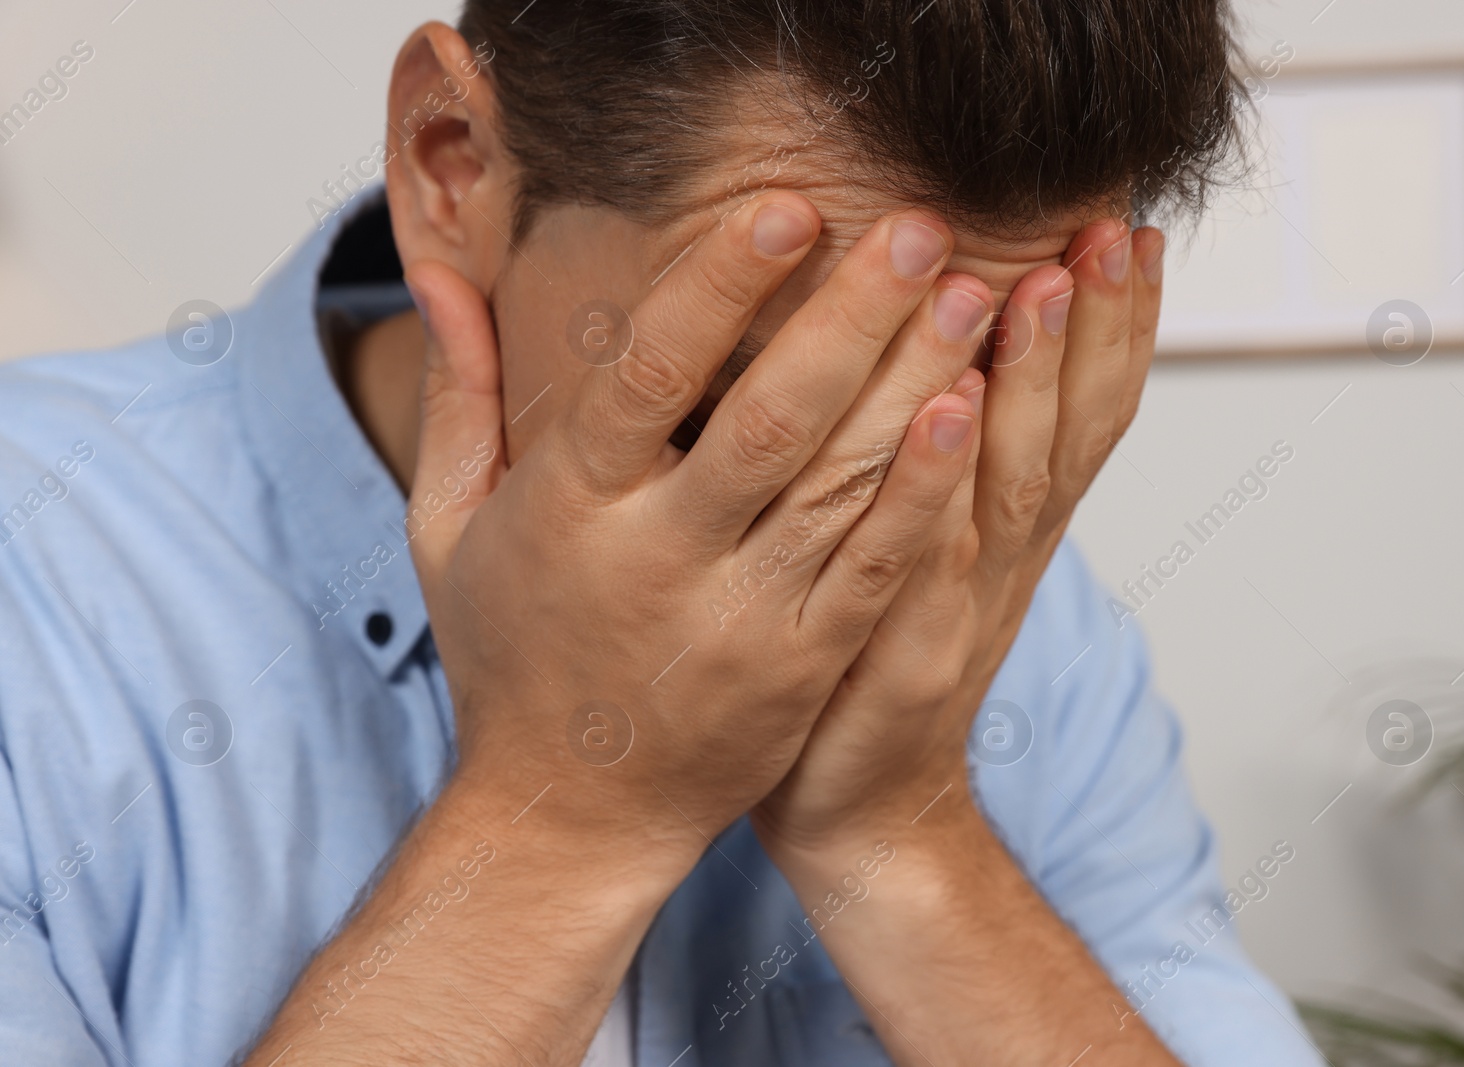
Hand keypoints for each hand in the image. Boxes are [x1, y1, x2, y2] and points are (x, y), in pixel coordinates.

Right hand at [402, 193, 997, 861]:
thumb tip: (440, 277)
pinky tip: (965, 412)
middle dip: (854, 315)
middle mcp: (659, 560)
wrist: (571, 815)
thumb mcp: (449, 530)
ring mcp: (740, 620)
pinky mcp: (803, 667)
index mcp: (570, 509)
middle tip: (920, 226)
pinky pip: (875, 568)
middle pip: (770, 418)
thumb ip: (459, 399)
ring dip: (913, 382)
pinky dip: (922, 490)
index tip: (787, 208)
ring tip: (973, 295)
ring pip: (840, 484)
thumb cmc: (512, 657)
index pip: (648, 375)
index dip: (719, 285)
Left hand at [752, 216, 1163, 851]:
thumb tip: (939, 352)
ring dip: (1036, 382)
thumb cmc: (873, 663)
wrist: (863, 815)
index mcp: (1012, 532)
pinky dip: (947, 484)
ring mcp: (964, 613)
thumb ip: (939, 465)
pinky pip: (930, 559)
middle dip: (1095, 328)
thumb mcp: (925, 552)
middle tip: (1108, 227)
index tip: (1129, 229)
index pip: (1083, 416)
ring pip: (1016, 482)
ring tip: (1044, 284)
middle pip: (1070, 433)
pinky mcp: (909, 660)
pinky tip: (952, 412)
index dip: (1116, 328)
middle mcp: (1006, 563)